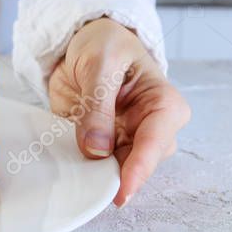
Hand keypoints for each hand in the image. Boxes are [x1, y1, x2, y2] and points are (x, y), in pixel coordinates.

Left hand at [48, 17, 190, 206]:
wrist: (83, 40)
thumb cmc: (105, 44)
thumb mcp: (100, 63)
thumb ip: (97, 105)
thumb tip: (96, 149)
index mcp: (164, 104)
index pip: (155, 143)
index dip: (138, 169)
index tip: (122, 192)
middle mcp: (150, 128)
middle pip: (138, 163)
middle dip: (116, 177)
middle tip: (91, 189)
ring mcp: (126, 137)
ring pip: (117, 169)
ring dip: (96, 175)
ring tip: (75, 178)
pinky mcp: (101, 142)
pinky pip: (93, 163)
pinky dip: (80, 167)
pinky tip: (67, 170)